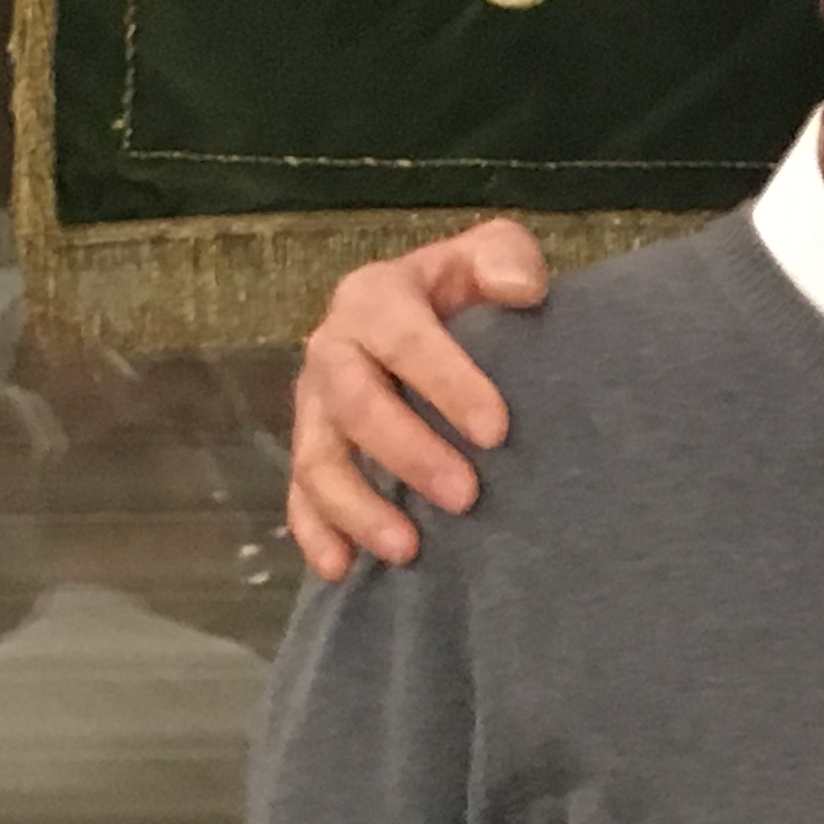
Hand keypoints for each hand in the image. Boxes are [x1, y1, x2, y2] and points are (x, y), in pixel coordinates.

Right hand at [285, 218, 551, 577]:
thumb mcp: (490, 255)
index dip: (447, 384)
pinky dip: (315, 533)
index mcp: (375, 297)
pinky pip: (299, 496)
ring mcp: (314, 406)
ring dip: (358, 507)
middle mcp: (333, 349)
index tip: (498, 432)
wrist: (433, 317)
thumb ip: (506, 257)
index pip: (404, 338)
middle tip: (467, 496)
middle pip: (354, 404)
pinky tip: (342, 568)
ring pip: (316, 459)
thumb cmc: (465, 291)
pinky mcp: (312, 452)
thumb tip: (524, 289)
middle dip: (407, 453)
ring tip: (408, 549)